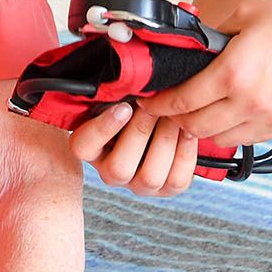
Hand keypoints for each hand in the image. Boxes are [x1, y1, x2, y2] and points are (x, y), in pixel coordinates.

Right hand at [69, 102, 199, 196]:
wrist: (162, 120)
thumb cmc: (136, 103)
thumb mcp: (120, 97)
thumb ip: (119, 94)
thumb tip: (131, 83)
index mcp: (91, 148)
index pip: (83, 147)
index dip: (102, 130)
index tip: (123, 107)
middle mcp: (112, 173)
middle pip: (119, 168)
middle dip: (142, 131)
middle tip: (156, 105)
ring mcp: (139, 184)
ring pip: (150, 177)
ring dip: (165, 141)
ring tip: (174, 116)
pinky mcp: (167, 189)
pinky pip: (177, 179)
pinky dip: (186, 152)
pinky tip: (188, 130)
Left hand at [140, 0, 271, 148]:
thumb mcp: (247, 12)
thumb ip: (215, 35)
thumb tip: (195, 48)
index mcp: (234, 73)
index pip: (182, 101)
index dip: (158, 105)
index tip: (148, 101)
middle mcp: (249, 103)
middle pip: (195, 128)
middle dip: (175, 119)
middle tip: (167, 106)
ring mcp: (269, 118)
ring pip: (219, 140)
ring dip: (202, 129)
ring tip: (197, 110)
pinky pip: (246, 138)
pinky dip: (230, 131)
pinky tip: (228, 113)